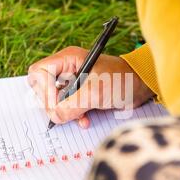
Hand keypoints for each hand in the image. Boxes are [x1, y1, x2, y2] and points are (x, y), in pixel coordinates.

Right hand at [28, 46, 152, 127]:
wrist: (140, 87)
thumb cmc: (121, 80)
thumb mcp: (95, 92)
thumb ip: (72, 105)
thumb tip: (55, 116)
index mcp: (67, 59)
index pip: (39, 72)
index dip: (43, 90)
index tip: (55, 104)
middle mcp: (66, 70)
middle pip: (42, 88)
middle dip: (53, 103)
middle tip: (65, 111)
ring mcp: (72, 83)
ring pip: (54, 101)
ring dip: (65, 112)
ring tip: (80, 117)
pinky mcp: (79, 95)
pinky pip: (65, 108)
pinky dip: (73, 116)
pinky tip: (85, 120)